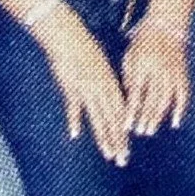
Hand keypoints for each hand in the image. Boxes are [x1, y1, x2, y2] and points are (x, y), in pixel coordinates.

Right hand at [35, 8, 130, 164]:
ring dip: (103, 137)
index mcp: (110, 83)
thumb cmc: (85, 49)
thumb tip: (111, 101)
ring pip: (98, 117)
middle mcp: (102, 88)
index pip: (120, 113)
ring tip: (109, 154)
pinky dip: (74, 120)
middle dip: (118, 141)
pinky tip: (75, 135)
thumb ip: (104, 85)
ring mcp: (87, 88)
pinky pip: (74, 106)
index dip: (122, 132)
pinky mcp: (71, 86)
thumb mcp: (100, 66)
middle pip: (112, 119)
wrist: (69, 36)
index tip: (125, 148)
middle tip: (122, 159)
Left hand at [122, 15, 191, 134]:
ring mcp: (173, 72)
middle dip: (144, 118)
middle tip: (139, 132)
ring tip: (150, 130)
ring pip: (166, 100)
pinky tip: (175, 123)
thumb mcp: (131, 55)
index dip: (131, 111)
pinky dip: (180, 110)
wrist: (167, 23)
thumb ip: (129, 77)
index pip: (135, 94)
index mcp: (142, 64)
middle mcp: (158, 70)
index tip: (125, 126)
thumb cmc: (144, 39)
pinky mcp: (183, 73)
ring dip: (158, 118)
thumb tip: (129, 101)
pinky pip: (183, 95)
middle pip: (151, 100)